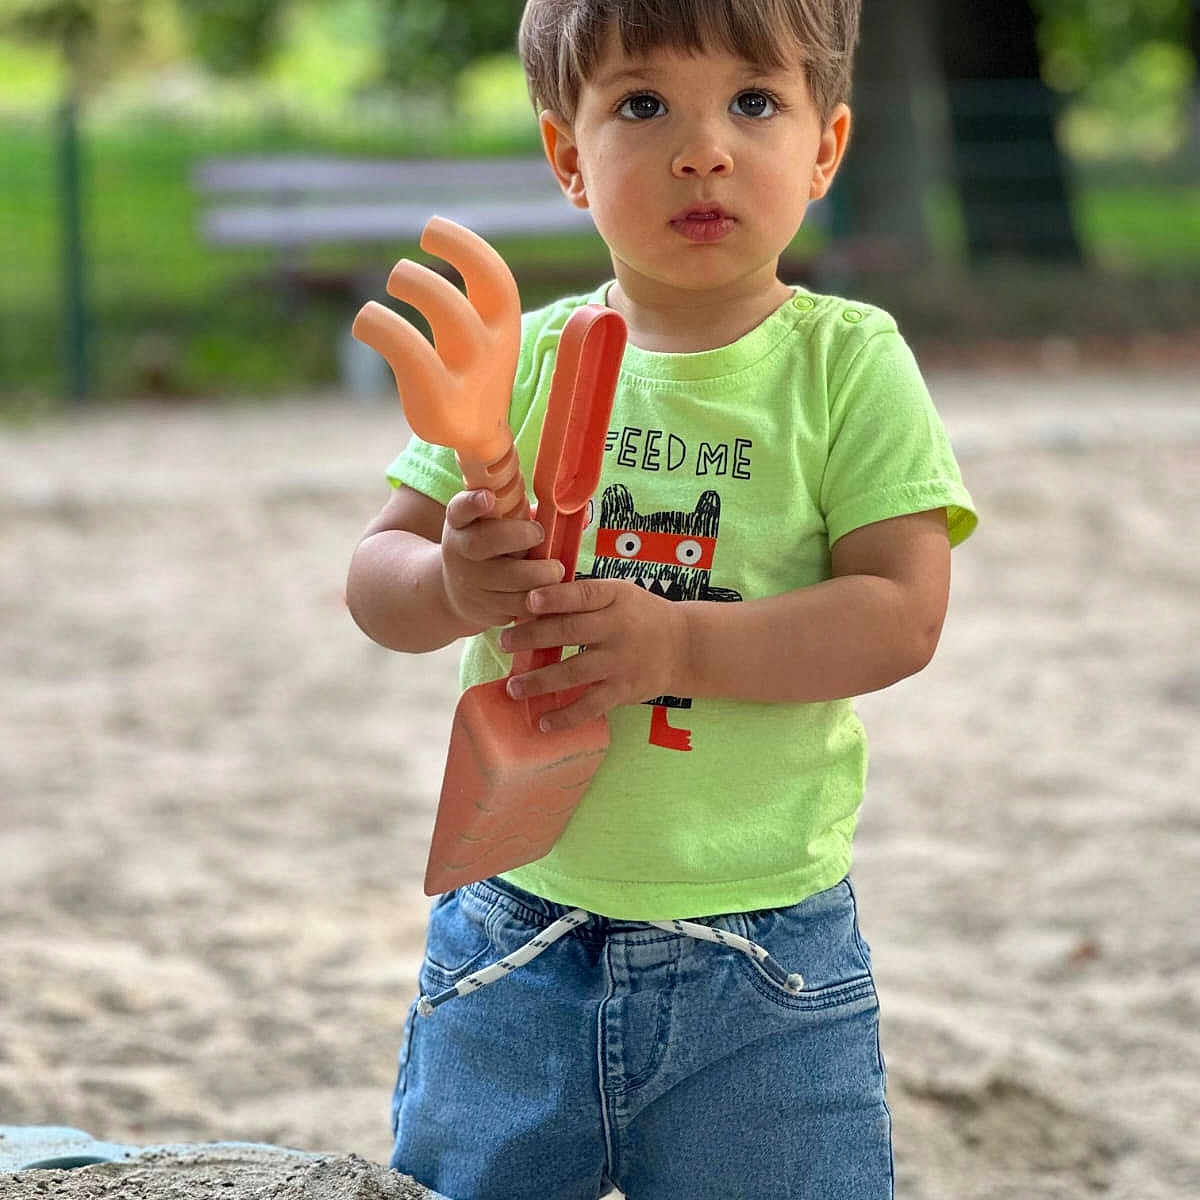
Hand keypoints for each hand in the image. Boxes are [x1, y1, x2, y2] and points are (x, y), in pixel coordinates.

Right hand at [440, 489, 564, 629]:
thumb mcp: (495, 525)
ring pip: (501, 583)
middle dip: (517, 537)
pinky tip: (551, 596)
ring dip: (536, 577)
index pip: (460, 508)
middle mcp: (459, 552)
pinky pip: (513, 609)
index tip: (488, 498)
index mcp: (461, 523)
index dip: (473, 502)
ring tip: (557, 571)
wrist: (457, 589)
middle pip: (480, 543)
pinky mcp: (482, 611)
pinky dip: (537, 602)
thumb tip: (571, 511)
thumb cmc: (490, 546)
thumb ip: (522, 514)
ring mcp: (468, 584)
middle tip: (541, 534)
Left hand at [497, 579, 688, 731]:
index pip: (582, 595)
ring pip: (574, 673)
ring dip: (539, 682)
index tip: (528, 600)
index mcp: (615, 598)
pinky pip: (590, 707)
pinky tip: (543, 722)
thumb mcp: (620, 594)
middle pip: (569, 633)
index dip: (555, 597)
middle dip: (531, 638)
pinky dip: (566, 717)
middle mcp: (618, 629)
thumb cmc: (639, 615)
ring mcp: (620, 663)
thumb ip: (583, 597)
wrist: (684, 646)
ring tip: (513, 688)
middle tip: (503, 642)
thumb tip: (531, 599)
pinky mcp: (623, 691)